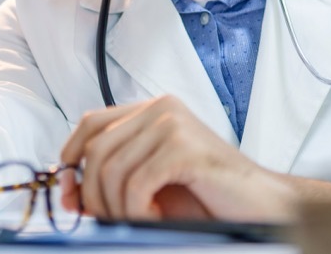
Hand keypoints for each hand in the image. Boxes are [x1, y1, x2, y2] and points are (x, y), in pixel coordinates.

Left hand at [58, 96, 295, 221]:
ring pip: (112, 171)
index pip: (92, 123)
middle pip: (96, 151)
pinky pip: (136, 184)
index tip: (69, 193)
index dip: (71, 158)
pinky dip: (138, 211)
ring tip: (145, 220)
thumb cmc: (209, 196)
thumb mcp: (152, 181)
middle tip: (112, 221)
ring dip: (119, 209)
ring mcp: (173, 124)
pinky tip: (158, 217)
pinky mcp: (184, 147)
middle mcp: (162, 109)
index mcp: (154, 110)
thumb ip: (115, 175)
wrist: (262, 205)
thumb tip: (68, 190)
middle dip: (94, 195)